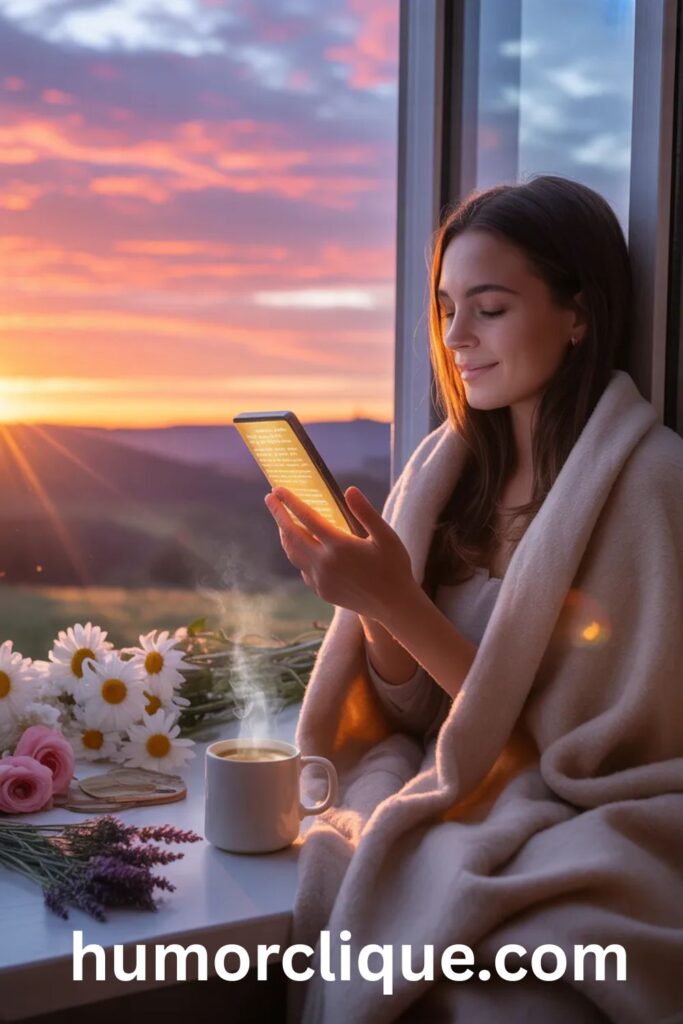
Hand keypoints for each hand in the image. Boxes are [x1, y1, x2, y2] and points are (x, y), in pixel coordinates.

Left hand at [264, 485, 418, 623]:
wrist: (394, 606)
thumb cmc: (395, 567)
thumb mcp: (386, 536)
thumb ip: (366, 513)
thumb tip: (349, 490)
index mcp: (339, 545)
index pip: (306, 517)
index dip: (290, 501)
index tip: (277, 489)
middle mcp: (324, 563)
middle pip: (292, 534)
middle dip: (278, 514)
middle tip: (269, 498)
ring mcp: (320, 579)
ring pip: (293, 553)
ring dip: (284, 534)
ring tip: (281, 521)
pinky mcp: (321, 591)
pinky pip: (302, 568)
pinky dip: (297, 554)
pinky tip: (301, 548)